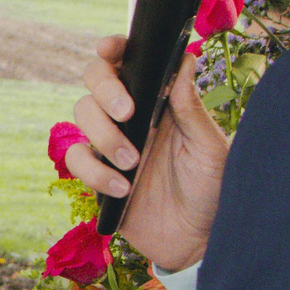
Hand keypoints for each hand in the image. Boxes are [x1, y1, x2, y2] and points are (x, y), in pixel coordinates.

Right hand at [66, 35, 228, 273]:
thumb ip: (190, 106)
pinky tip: (124, 187)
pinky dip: (95, 171)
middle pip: (94, 81)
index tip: (110, 49)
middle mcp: (130, 116)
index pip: (128, 63)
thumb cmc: (212, 189)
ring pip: (80, 115)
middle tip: (127, 111)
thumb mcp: (209, 147)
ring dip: (103, 135)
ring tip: (133, 162)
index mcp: (158, 100)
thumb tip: (184, 59)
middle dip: (104, 90)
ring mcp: (111, 144)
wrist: (199, 241)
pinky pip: (77, 160)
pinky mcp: (98, 176)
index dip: (113, 49)